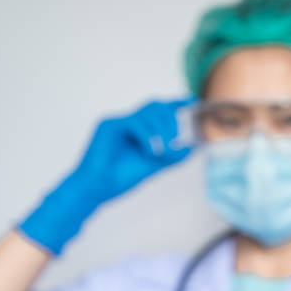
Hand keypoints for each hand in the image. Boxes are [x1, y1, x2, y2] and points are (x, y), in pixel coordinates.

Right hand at [19, 97, 194, 254]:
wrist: (98, 189)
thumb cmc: (122, 177)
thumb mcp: (156, 164)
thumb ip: (173, 154)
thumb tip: (193, 147)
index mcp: (140, 130)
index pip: (160, 110)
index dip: (176, 103)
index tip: (193, 101)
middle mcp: (129, 122)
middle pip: (155, 105)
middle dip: (170, 119)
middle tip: (176, 137)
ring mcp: (118, 122)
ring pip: (147, 112)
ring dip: (161, 129)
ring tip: (162, 150)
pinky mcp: (108, 125)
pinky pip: (134, 121)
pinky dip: (147, 135)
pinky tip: (151, 150)